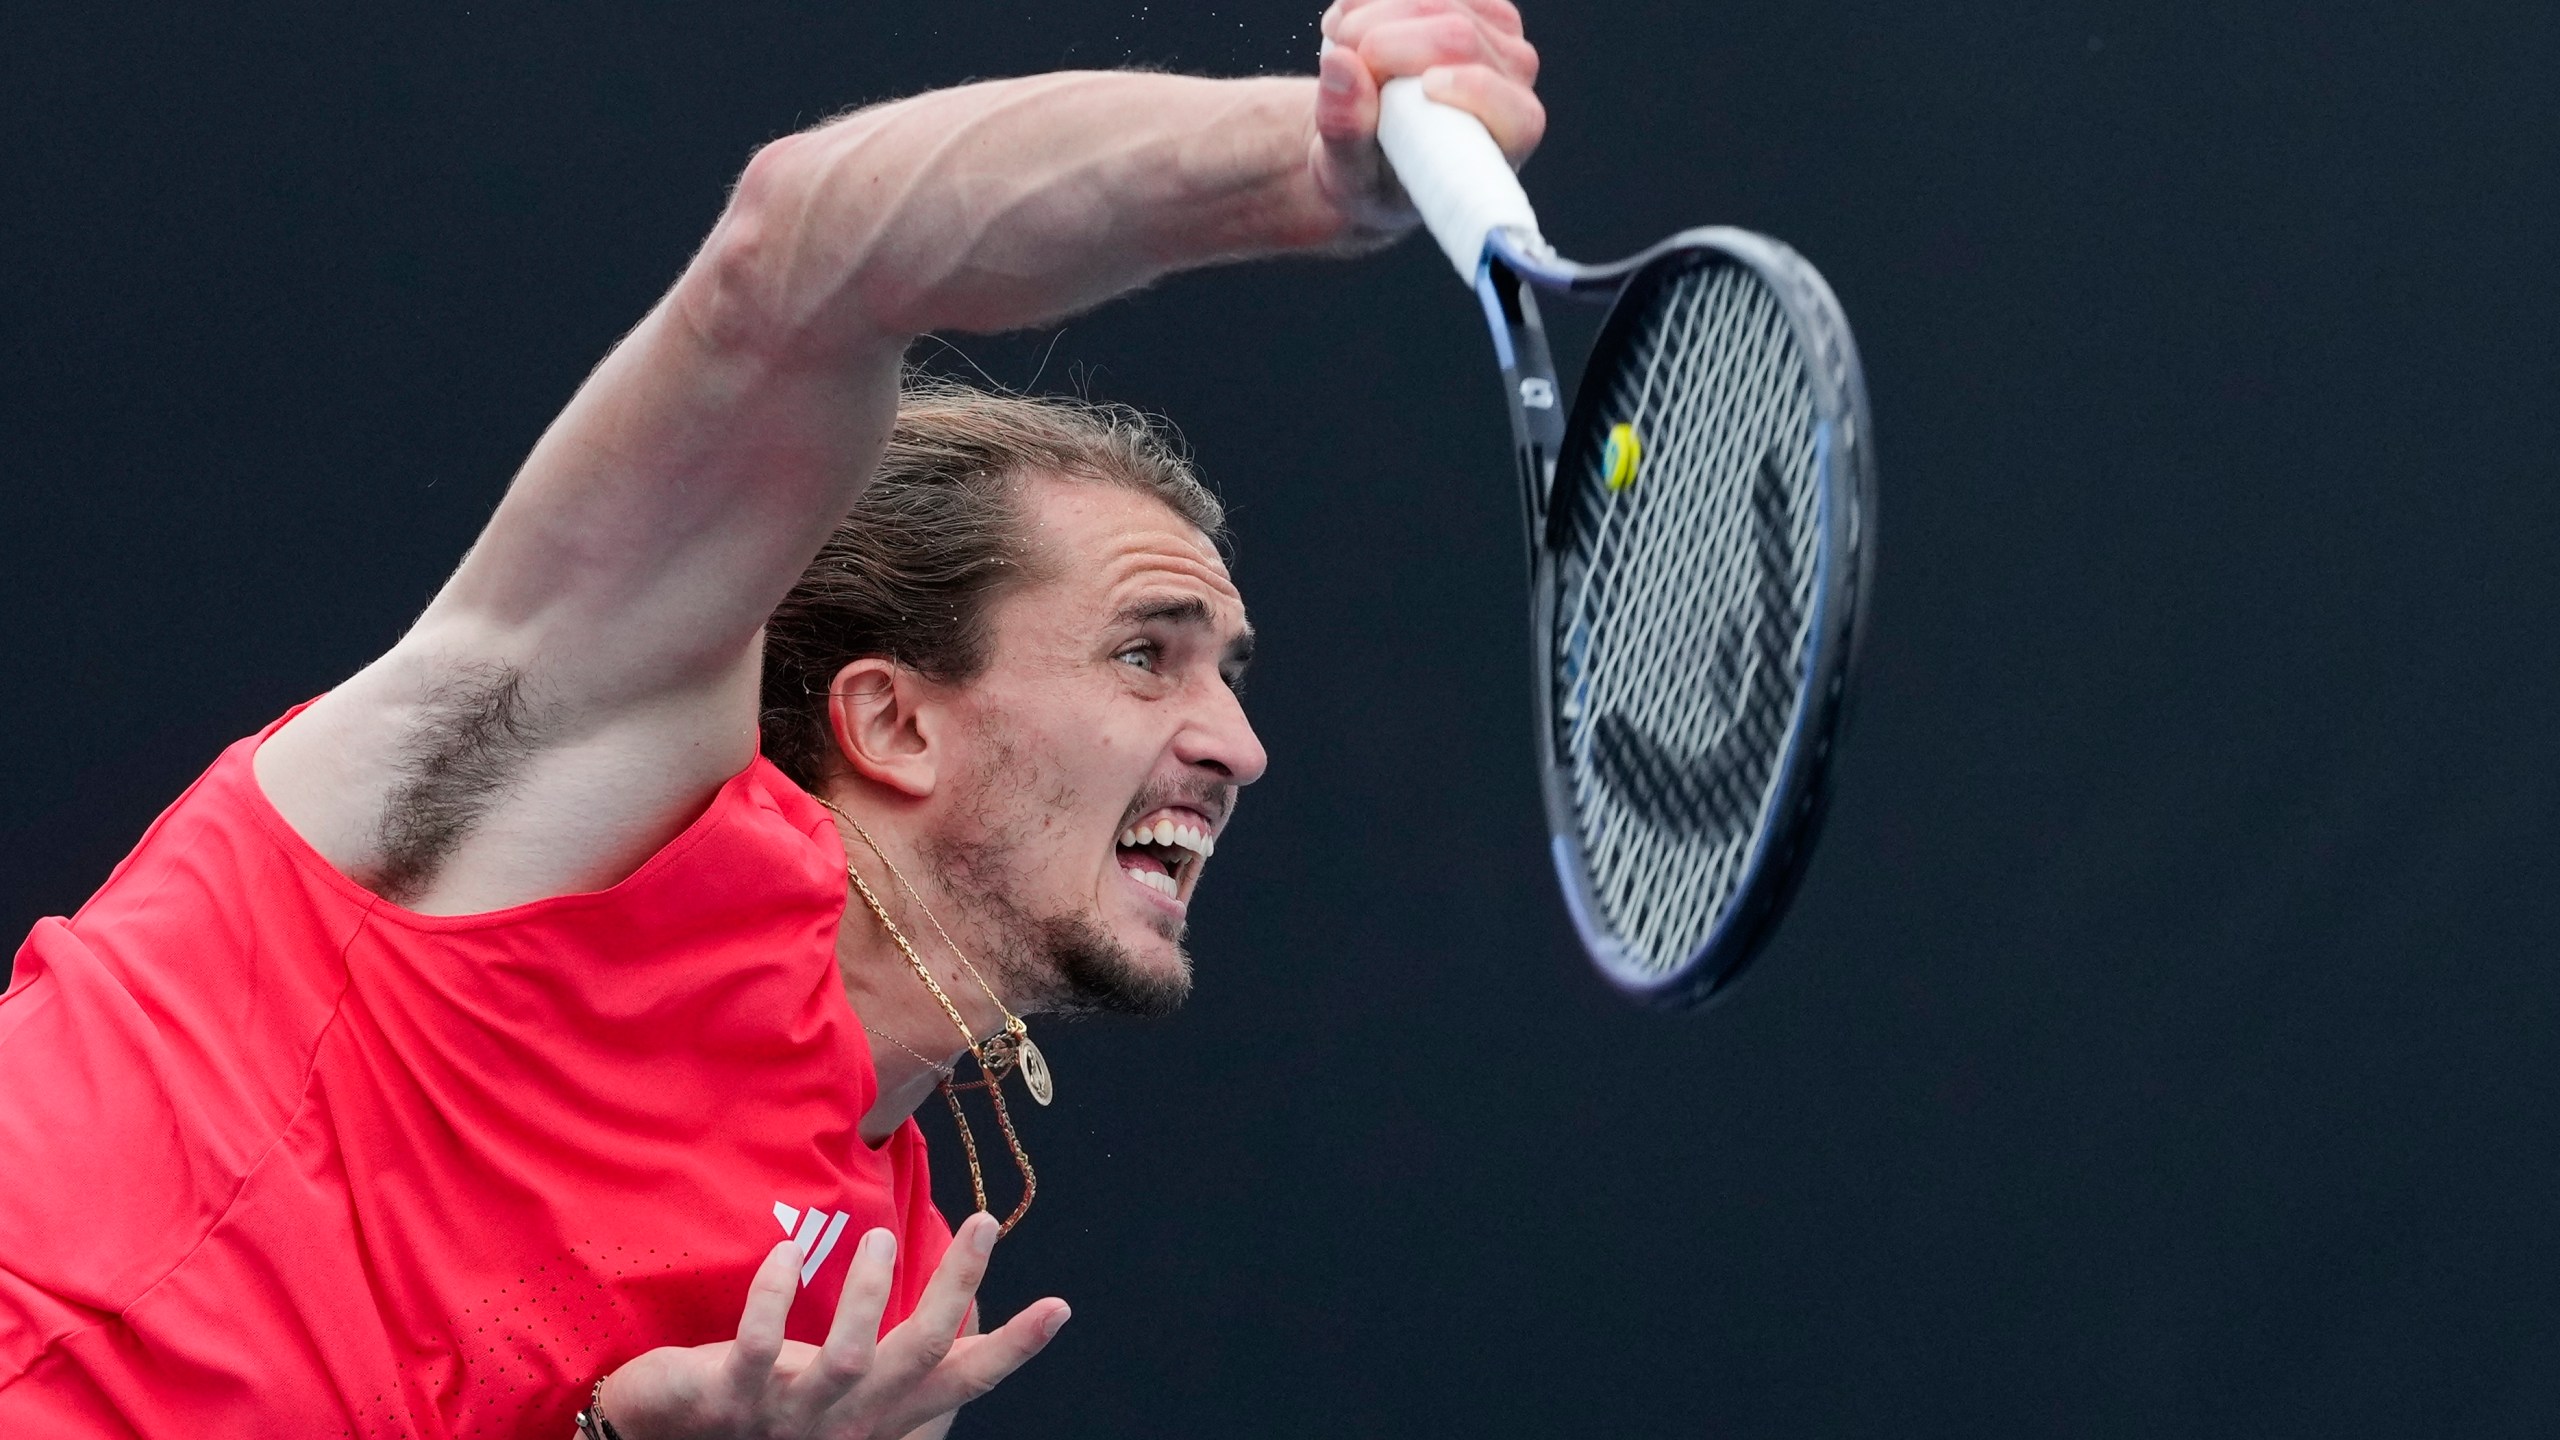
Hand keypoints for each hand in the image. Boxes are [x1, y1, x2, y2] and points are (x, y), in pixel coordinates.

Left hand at [597, 1214, 1067, 1439]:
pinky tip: (784, 1253)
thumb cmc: (762, 1412)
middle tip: (985, 1221)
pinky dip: (772, 1297)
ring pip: (846, 1359)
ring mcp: (787, 1415)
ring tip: (884, 1237)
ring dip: (869, 1296)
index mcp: (877, 1415)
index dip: (1011, 1348)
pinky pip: (755, 1347)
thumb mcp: (839, 1393)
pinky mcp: (728, 1396)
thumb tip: (954, 1318)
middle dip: (957, 1287)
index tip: (1058, 1305)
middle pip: (917, 1356)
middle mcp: (844, 1420)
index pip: (957, 1381)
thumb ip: (889, 1365)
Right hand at [1311, 0, 1547, 239]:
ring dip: (1367, 13)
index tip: (1397, 92)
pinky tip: (1352, 24)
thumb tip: (1341, 65)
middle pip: (1453, 32)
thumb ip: (1346, 130)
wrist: (1374, 148)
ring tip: (1339, 45)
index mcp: (1512, 131)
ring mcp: (1496, 30)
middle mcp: (1515, 75)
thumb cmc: (1377, 175)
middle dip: (1379, 39)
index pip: (1493, 90)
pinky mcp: (1470, 1)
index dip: (1446, 77)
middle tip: (1337, 60)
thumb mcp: (1349, 174)